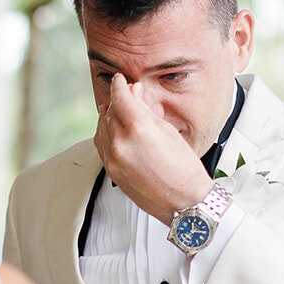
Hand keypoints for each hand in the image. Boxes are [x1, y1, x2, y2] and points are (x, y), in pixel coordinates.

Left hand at [95, 75, 212, 223]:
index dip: (120, 85)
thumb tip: (135, 93)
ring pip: (102, 127)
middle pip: (111, 111)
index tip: (121, 80)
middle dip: (118, 100)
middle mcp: (121, 143)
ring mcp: (113, 158)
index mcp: (138, 129)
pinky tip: (113, 129)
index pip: (121, 97)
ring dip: (109, 116)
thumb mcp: (168, 131)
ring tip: (119, 111)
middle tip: (127, 95)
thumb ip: (146, 110)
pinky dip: (105, 133)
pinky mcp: (111, 170)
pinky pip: (100, 144)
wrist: (183, 203)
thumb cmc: (183, 169)